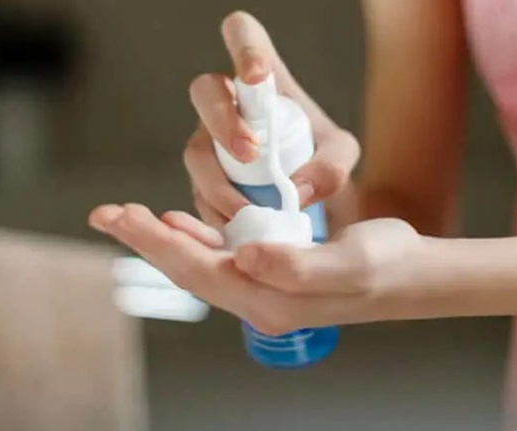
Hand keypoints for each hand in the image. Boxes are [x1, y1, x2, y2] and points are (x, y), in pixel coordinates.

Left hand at [88, 202, 423, 333]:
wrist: (410, 272)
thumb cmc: (386, 263)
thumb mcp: (349, 262)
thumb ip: (297, 264)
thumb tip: (245, 256)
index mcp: (271, 302)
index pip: (199, 269)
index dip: (157, 241)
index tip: (122, 216)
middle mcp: (259, 300)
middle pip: (188, 268)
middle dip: (145, 240)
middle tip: (105, 214)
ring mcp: (263, 288)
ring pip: (198, 262)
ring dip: (161, 239)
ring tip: (127, 217)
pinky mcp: (270, 271)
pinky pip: (219, 257)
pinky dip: (192, 238)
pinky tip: (177, 223)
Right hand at [184, 11, 360, 225]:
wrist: (310, 197)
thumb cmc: (321, 156)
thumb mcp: (340, 155)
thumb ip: (332, 165)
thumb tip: (297, 190)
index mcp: (262, 78)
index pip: (241, 33)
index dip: (242, 46)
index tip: (257, 76)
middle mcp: (227, 101)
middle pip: (204, 90)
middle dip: (222, 120)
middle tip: (250, 152)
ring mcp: (207, 140)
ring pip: (195, 150)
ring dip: (217, 180)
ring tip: (247, 209)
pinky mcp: (201, 180)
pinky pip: (195, 193)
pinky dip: (215, 212)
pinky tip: (236, 228)